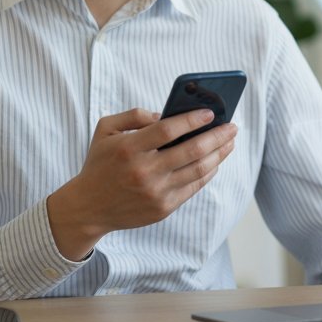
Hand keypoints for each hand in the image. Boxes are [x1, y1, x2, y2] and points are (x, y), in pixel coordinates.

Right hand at [46, 107, 236, 259]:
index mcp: (129, 148)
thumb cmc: (100, 163)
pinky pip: (193, 187)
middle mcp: (145, 171)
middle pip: (192, 151)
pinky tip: (215, 161)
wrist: (89, 206)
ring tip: (229, 142)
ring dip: (219, 154)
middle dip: (218, 136)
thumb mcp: (106, 129)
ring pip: (198, 170)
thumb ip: (134, 115)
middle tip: (232, 127)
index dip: (193, 119)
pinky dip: (208, 172)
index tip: (211, 113)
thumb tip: (166, 115)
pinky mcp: (163, 208)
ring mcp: (156, 192)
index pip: (169, 129)